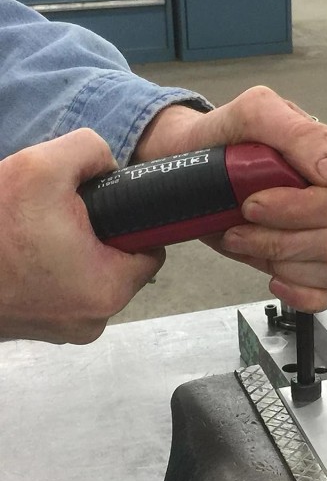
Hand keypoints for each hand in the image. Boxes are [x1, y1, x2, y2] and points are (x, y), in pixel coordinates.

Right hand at [0, 130, 164, 342]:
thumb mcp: (41, 168)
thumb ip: (89, 151)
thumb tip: (107, 164)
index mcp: (108, 289)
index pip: (149, 249)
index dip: (129, 220)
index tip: (104, 207)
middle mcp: (93, 319)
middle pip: (117, 262)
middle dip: (93, 235)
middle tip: (57, 217)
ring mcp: (64, 329)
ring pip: (86, 275)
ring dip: (68, 252)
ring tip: (35, 235)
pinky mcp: (37, 329)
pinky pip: (59, 289)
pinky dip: (47, 270)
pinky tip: (23, 253)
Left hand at [133, 86, 326, 311]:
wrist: (192, 167)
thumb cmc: (222, 140)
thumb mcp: (252, 115)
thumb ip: (298, 134)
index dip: (300, 209)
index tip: (253, 202)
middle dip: (280, 238)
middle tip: (240, 222)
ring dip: (282, 262)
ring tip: (245, 242)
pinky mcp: (318, 263)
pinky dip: (303, 293)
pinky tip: (275, 277)